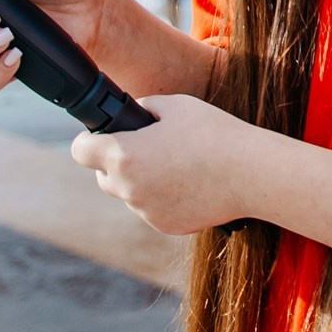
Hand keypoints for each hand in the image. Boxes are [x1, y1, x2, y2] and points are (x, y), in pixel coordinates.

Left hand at [72, 94, 262, 236]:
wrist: (251, 173)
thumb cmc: (214, 133)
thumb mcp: (175, 105)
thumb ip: (144, 109)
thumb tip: (135, 116)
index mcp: (124, 155)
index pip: (80, 150)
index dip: (89, 140)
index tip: (101, 137)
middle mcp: (128, 188)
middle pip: (103, 176)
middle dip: (116, 163)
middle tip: (146, 148)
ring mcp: (146, 211)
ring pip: (130, 194)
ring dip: (142, 181)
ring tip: (177, 164)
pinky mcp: (165, 226)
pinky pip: (153, 209)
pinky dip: (163, 198)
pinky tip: (190, 183)